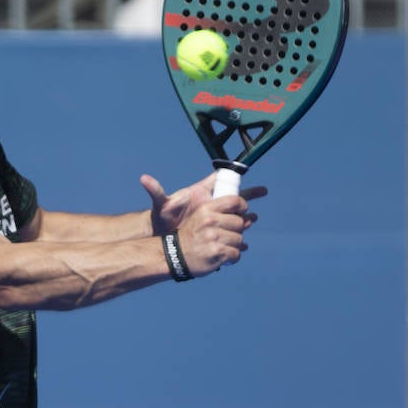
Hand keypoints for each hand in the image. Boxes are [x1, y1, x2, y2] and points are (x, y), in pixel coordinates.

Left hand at [141, 171, 266, 234]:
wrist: (163, 234)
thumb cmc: (161, 217)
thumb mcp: (161, 204)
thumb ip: (155, 191)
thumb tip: (144, 179)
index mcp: (200, 192)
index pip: (219, 180)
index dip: (231, 175)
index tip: (245, 172)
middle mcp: (210, 203)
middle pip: (233, 196)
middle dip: (248, 194)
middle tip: (263, 191)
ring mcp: (213, 216)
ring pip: (234, 213)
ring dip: (246, 214)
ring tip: (255, 217)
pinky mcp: (213, 229)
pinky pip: (229, 227)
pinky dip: (238, 230)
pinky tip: (247, 234)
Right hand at [174, 188, 263, 276]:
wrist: (174, 256)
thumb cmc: (191, 236)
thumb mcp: (201, 217)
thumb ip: (223, 214)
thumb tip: (251, 220)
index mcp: (207, 209)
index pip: (235, 201)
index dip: (243, 206)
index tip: (242, 213)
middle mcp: (210, 221)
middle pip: (240, 222)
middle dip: (236, 231)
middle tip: (227, 236)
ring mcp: (214, 237)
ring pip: (240, 239)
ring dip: (234, 245)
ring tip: (223, 247)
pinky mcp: (217, 253)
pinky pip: (236, 253)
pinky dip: (233, 257)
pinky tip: (224, 257)